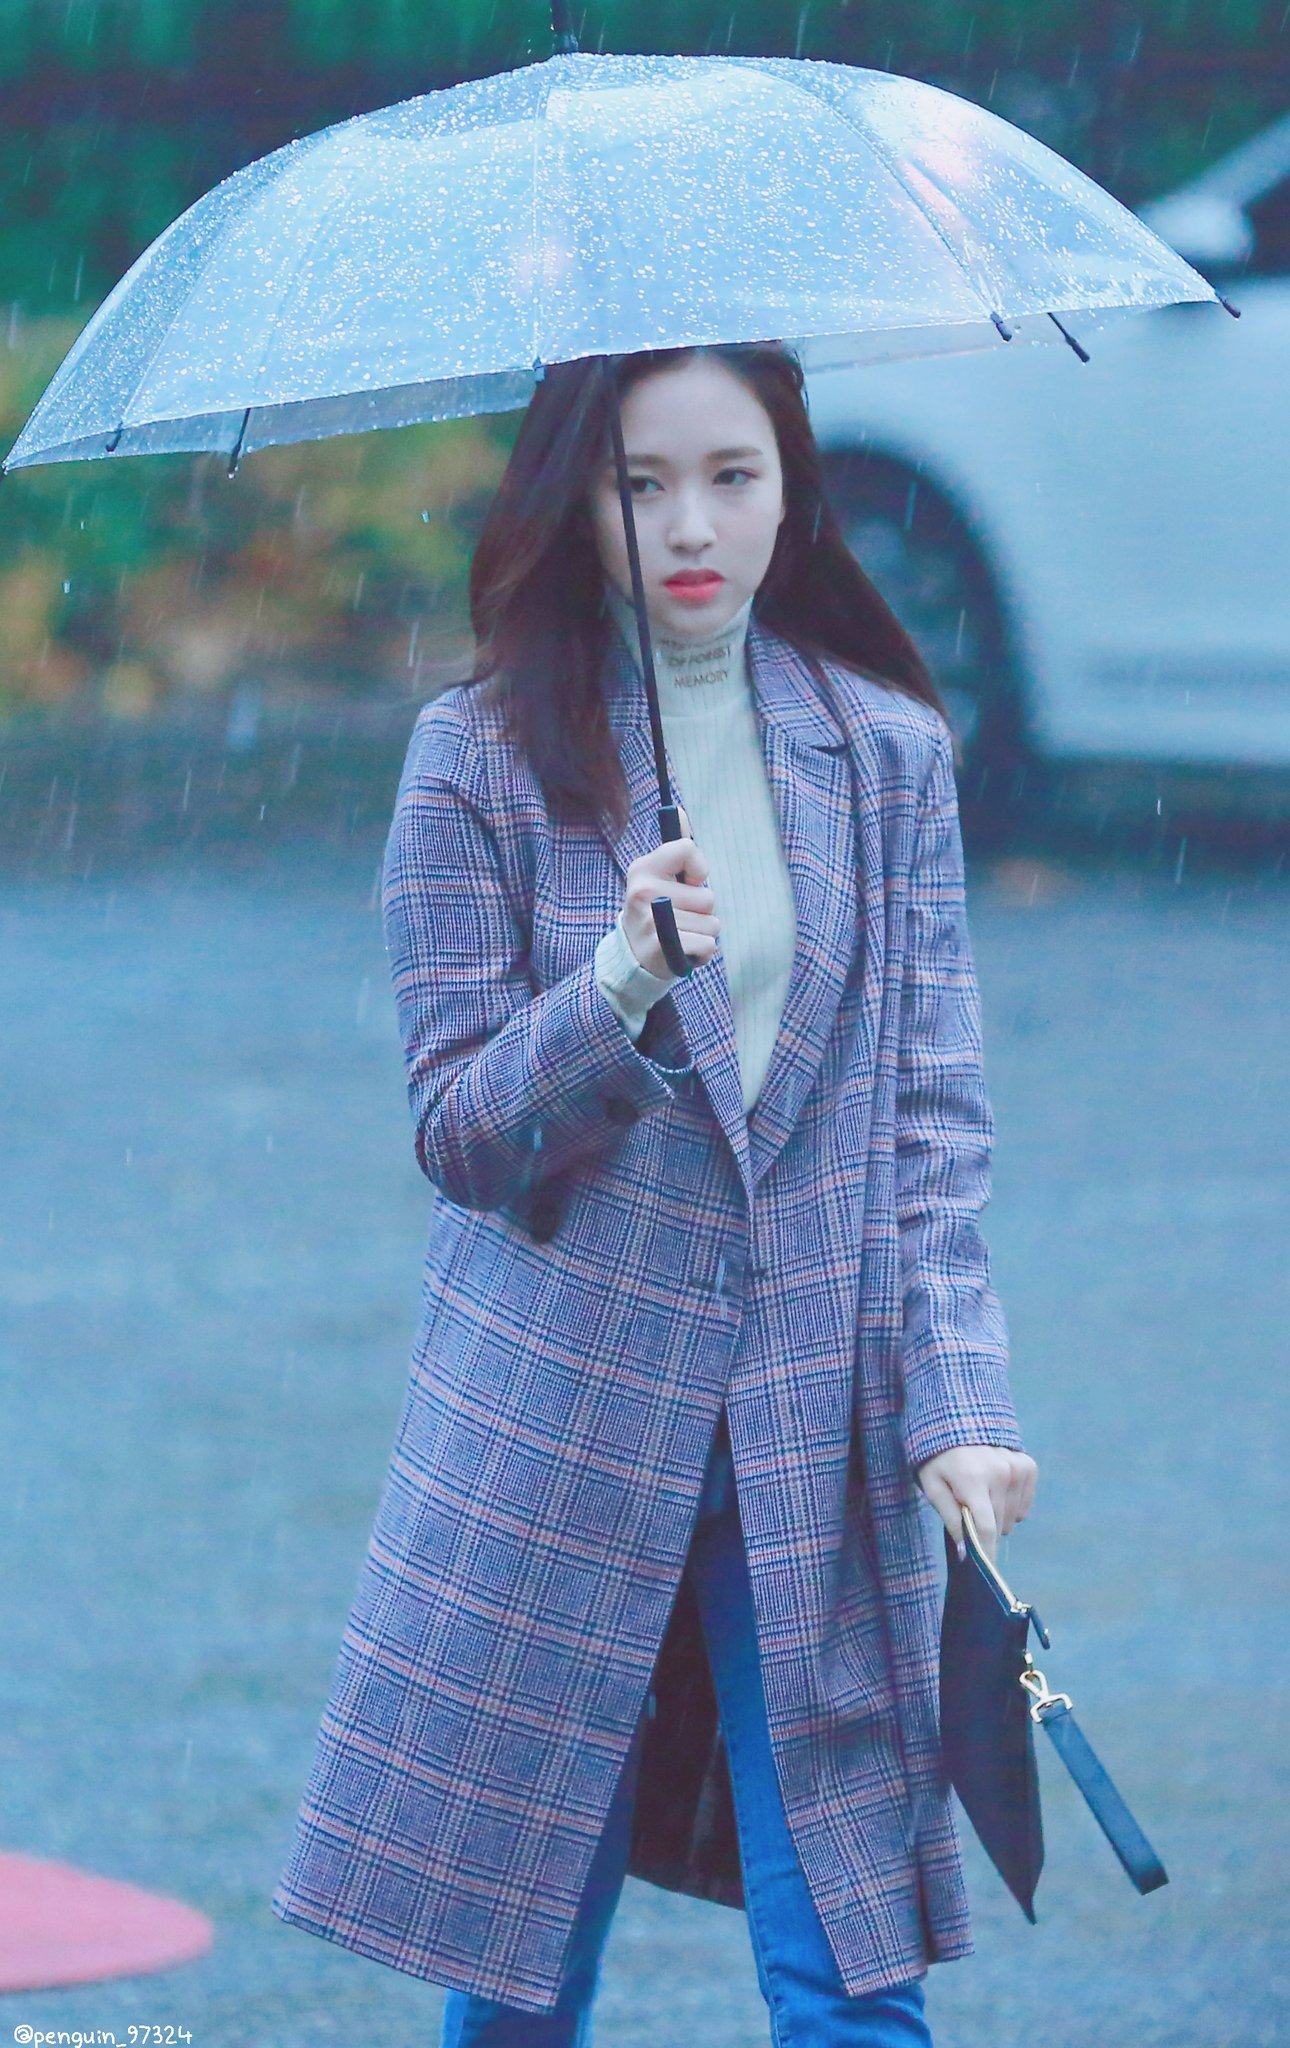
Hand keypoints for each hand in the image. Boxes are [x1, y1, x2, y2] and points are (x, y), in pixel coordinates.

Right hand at [620, 804, 720, 979]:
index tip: (688, 883)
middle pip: (708, 896)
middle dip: (702, 911)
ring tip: (681, 935)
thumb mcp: (658, 877)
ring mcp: (651, 920)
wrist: (633, 958)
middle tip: (679, 918)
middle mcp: (643, 891)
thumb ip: (675, 848)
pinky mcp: (662, 947)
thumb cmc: (655, 911)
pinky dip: (703, 952)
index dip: (698, 870)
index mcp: (643, 868)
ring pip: (712, 923)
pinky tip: (684, 951)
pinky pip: (709, 945)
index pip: (688, 849)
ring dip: (703, 932)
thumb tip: (680, 809)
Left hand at [916, 1444, 1037, 1561]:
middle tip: (966, 1509)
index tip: (983, 1570)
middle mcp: (1001, 1473)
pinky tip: (995, 1489)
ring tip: (978, 1494)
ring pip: (1013, 1518)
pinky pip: (1024, 1504)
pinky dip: (1011, 1504)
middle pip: (999, 1525)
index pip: (986, 1528)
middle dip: (983, 1528)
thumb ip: (950, 1519)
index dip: (985, 1552)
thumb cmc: (937, 1457)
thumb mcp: (933, 1486)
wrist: (955, 1419)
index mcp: (973, 1479)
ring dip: (997, 1516)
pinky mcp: (1028, 1466)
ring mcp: (1018, 1467)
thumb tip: (965, 1553)